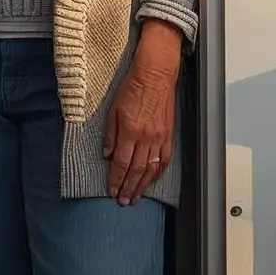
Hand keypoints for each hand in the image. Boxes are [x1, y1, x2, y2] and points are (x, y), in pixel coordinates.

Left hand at [103, 20, 182, 204]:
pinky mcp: (168, 134)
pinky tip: (152, 180)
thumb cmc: (133, 86)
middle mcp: (146, 137)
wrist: (155, 73)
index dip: (115, 179)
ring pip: (151, 169)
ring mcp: (159, 137)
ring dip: (143, 185)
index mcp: (130, 131)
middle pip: (136, 170)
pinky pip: (164, 159)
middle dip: (128, 188)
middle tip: (123, 201)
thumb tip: (106, 154)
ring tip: (136, 197)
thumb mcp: (112, 109)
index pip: (120, 163)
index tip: (111, 190)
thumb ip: (110, 134)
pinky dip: (158, 173)